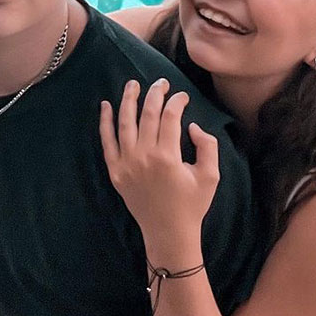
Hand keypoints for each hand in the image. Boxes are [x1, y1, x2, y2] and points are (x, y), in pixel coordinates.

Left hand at [99, 79, 219, 257]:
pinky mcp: (115, 171)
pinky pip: (106, 142)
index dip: (177, 102)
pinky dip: (104, 122)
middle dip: (155, 94)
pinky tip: (105, 105)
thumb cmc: (192, 205)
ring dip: (128, 100)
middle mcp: (143, 156)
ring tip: (133, 84)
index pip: (170, 117)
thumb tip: (191, 125)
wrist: (168, 232)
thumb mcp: (211, 176)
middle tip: (161, 82)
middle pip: (147, 115)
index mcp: (167, 156)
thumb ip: (208, 146)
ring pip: (124, 123)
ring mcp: (126, 163)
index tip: (182, 96)